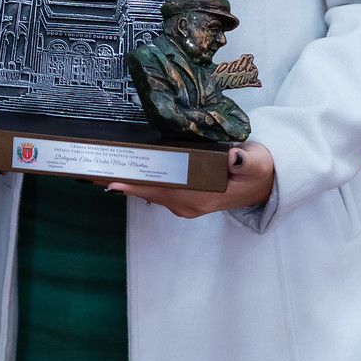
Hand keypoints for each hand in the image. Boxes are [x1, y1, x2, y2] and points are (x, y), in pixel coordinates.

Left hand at [109, 142, 273, 218]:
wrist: (265, 183)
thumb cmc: (259, 170)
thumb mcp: (257, 163)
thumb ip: (246, 160)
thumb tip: (233, 156)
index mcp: (202, 197)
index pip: (163, 190)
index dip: (138, 185)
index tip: (113, 180)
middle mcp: (189, 204)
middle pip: (151, 192)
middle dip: (124, 182)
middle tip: (95, 171)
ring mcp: (186, 202)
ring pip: (152, 192)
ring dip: (130, 182)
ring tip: (102, 169)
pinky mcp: (186, 197)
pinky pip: (158, 190)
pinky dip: (142, 181)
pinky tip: (126, 172)